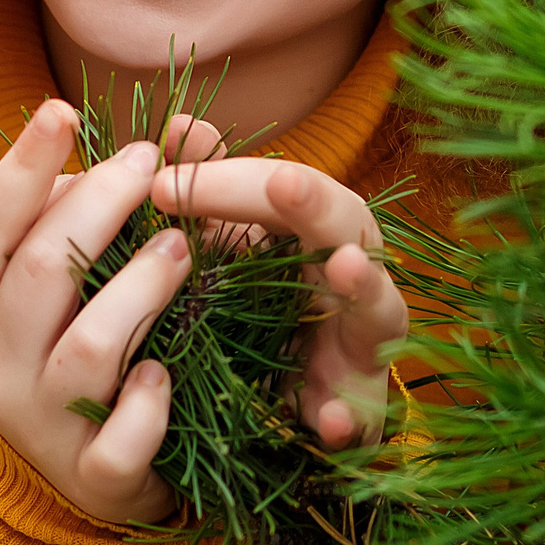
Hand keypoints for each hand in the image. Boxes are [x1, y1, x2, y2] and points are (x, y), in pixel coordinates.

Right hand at [0, 101, 221, 523]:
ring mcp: (39, 426)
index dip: (23, 165)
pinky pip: (120, 437)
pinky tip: (166, 372)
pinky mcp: (92, 476)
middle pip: (38, 272)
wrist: (80, 483)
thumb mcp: (76, 279)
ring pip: (88, 346)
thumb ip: (114, 204)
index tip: (62, 109)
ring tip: (180, 248)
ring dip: (139, 287)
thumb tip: (187, 128)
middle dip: (98, 207)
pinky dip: (148, 401)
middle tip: (148, 167)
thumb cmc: (77, 347)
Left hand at [149, 156, 405, 447]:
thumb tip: (180, 125)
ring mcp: (363, 346)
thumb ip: (210, 190)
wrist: (289, 405)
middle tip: (283, 182)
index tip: (162, 183)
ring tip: (341, 268)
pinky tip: (329, 418)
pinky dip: (350, 416)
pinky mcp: (360, 413)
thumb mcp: (231, 249)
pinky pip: (363, 416)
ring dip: (365, 287)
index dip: (232, 178)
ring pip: (382, 309)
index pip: (285, 184)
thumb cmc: (261, 305)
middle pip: (345, 226)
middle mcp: (353, 277)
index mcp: (320, 230)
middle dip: (314, 204)